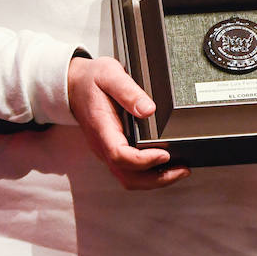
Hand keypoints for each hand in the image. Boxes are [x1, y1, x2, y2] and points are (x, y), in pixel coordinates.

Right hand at [67, 56, 189, 189]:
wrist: (73, 84)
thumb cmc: (90, 79)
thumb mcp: (109, 75)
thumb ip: (128, 91)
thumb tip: (148, 109)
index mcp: (102, 129)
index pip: (120, 156)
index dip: (144, 160)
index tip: (165, 154)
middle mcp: (103, 146)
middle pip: (128, 177)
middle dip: (157, 179)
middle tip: (183, 169)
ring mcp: (107, 150)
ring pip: (129, 178)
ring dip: (155, 180)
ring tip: (180, 170)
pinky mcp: (113, 149)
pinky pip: (129, 171)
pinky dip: (149, 173)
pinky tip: (165, 165)